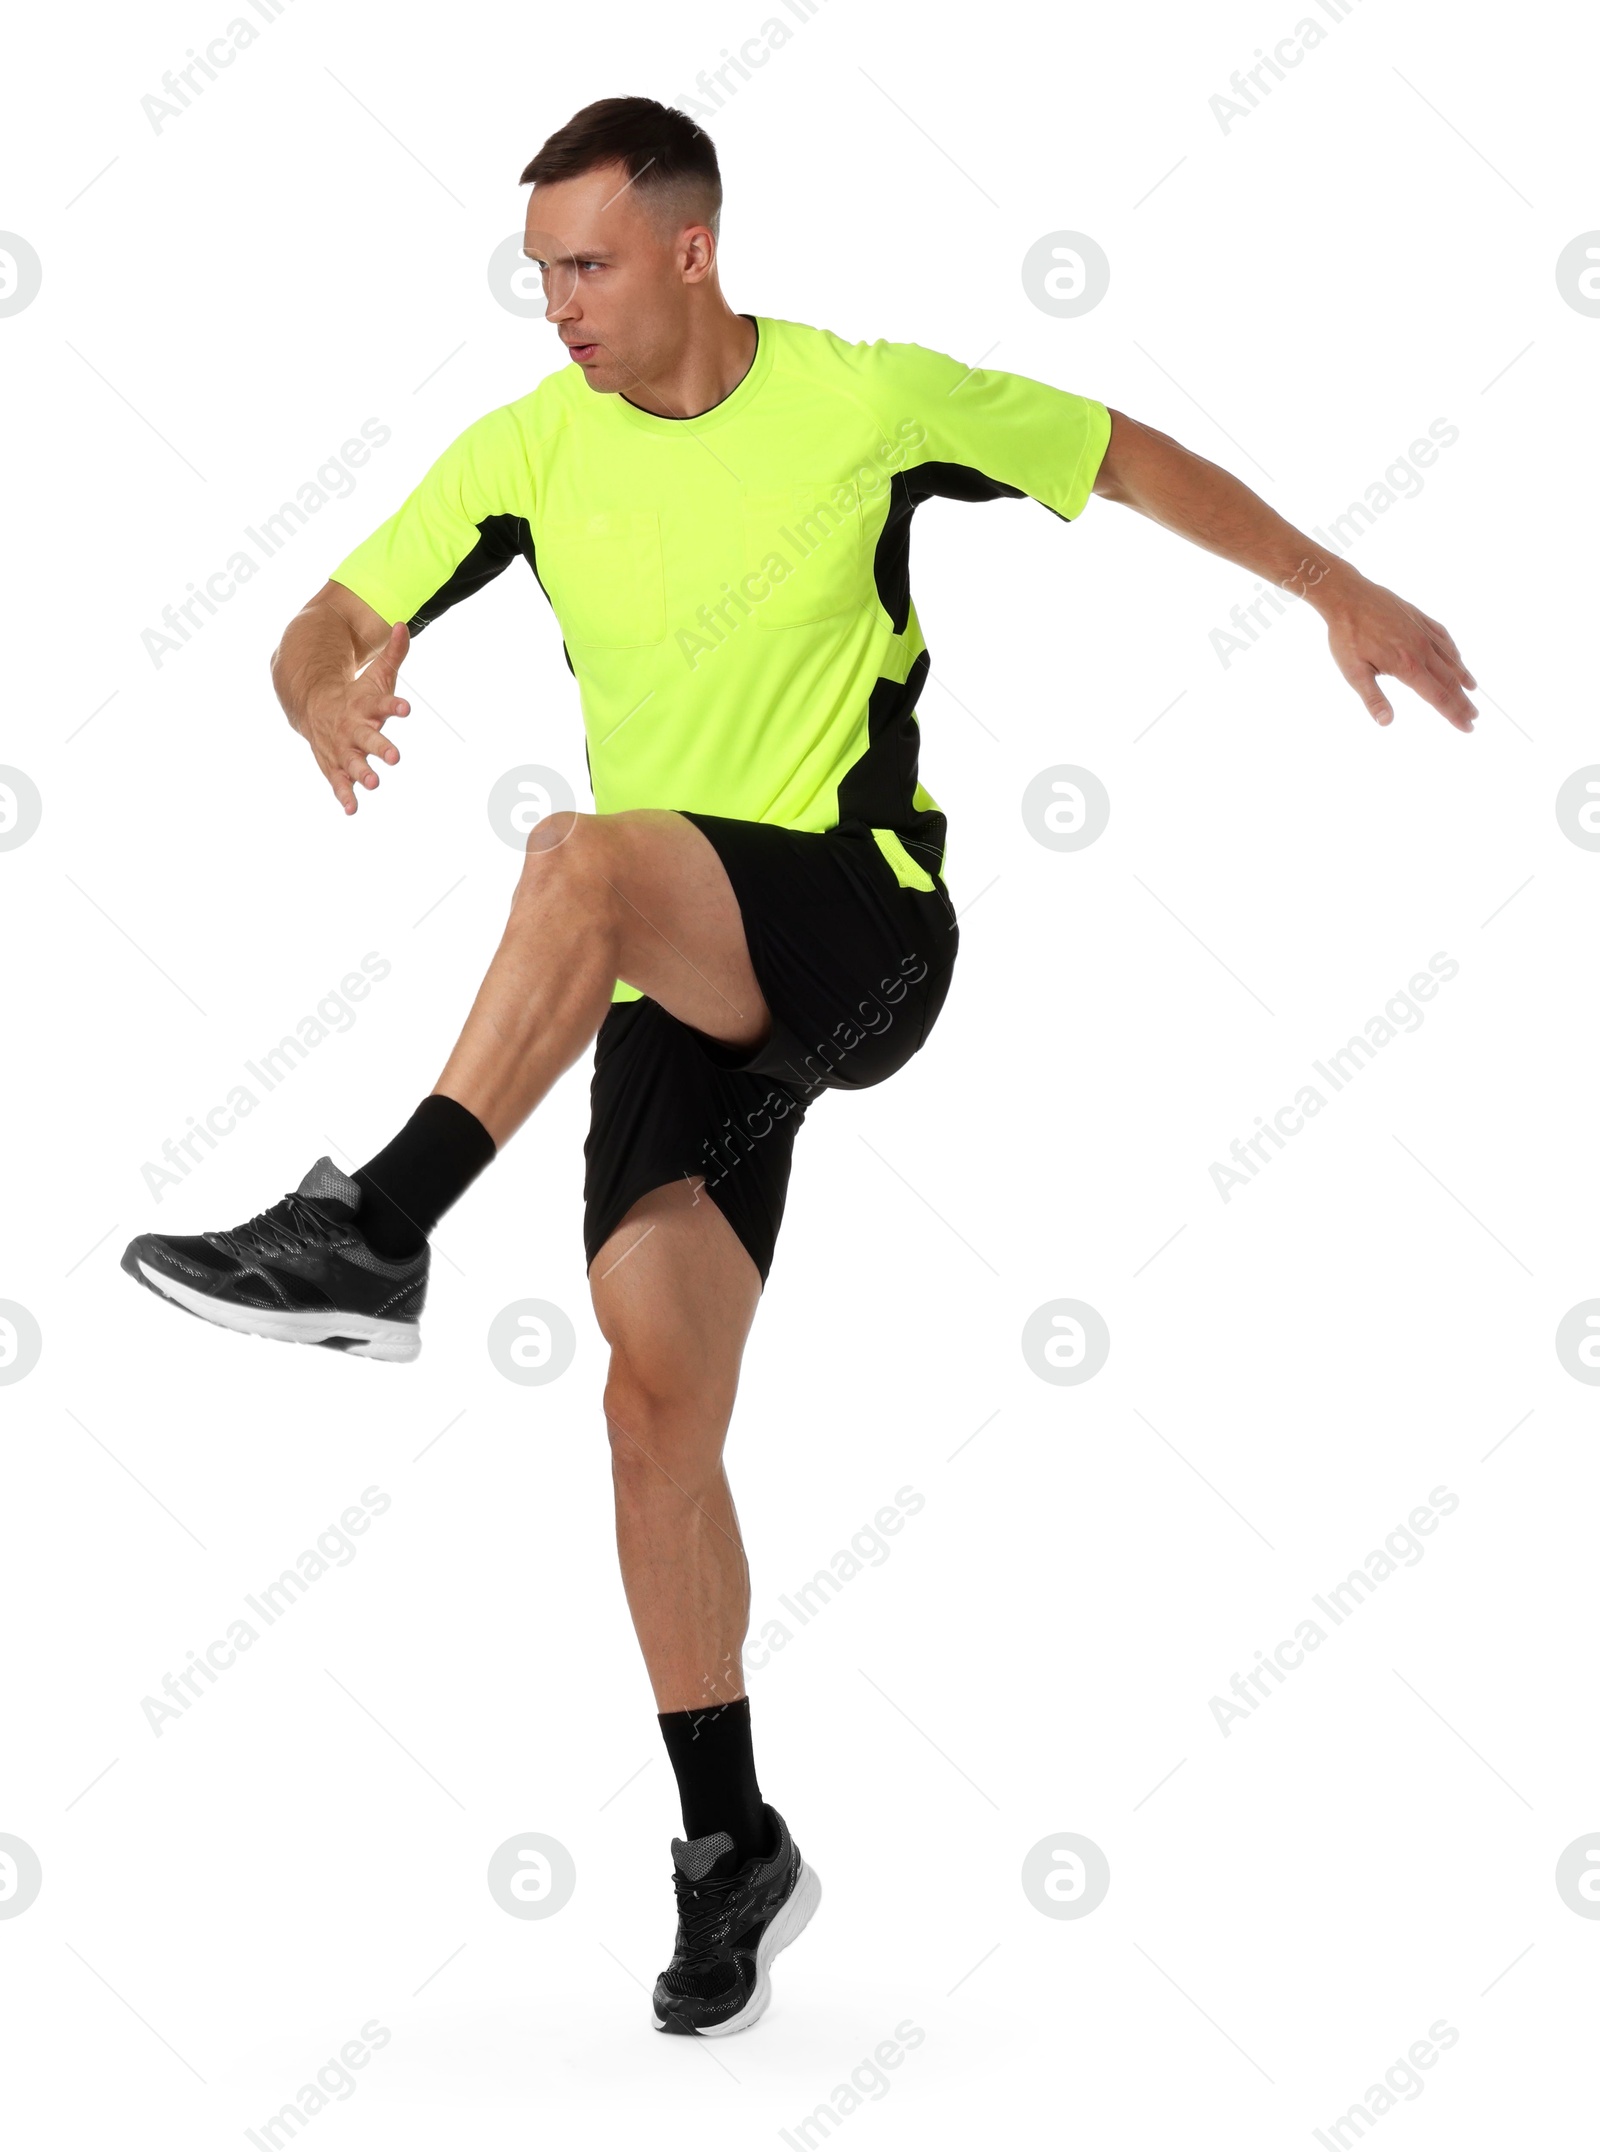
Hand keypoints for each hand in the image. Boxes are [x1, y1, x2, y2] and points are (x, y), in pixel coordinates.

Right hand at [296, 620, 411, 811]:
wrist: (312, 708)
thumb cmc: (355, 695)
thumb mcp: (375, 676)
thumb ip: (393, 655)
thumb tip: (402, 625)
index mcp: (363, 706)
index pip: (381, 704)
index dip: (394, 706)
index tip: (406, 708)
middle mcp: (351, 728)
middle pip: (367, 738)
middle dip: (380, 747)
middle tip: (395, 758)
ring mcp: (341, 748)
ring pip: (351, 762)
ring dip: (362, 774)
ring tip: (374, 783)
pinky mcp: (333, 764)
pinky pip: (338, 781)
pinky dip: (344, 795)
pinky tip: (352, 810)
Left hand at [1313, 565, 1476, 732]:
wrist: (1348, 596)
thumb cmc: (1347, 635)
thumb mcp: (1353, 672)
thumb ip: (1372, 698)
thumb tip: (1386, 723)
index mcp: (1407, 665)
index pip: (1437, 696)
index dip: (1454, 714)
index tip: (1467, 728)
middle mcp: (1421, 649)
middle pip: (1449, 681)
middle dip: (1463, 702)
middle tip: (1474, 717)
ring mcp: (1422, 631)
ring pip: (1450, 658)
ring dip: (1462, 677)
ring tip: (1472, 691)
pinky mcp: (1419, 618)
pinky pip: (1443, 636)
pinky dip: (1453, 651)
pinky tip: (1457, 659)